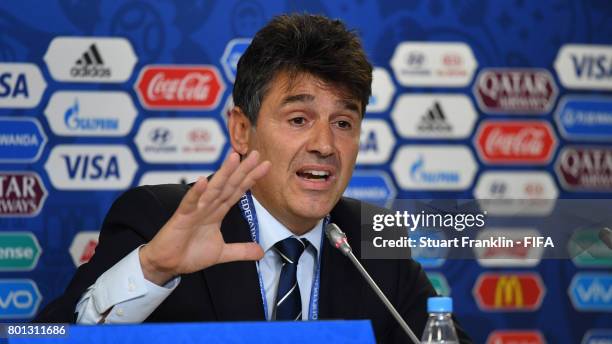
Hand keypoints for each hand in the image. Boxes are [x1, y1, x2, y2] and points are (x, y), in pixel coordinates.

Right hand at [139, 150, 270, 284]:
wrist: (167, 265)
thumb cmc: (190, 254)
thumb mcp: (221, 253)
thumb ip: (241, 251)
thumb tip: (261, 252)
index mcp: (217, 212)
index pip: (237, 192)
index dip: (251, 179)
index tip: (266, 166)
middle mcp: (208, 207)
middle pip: (228, 185)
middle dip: (243, 170)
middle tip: (256, 154)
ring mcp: (194, 210)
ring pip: (212, 189)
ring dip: (223, 174)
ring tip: (234, 158)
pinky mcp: (181, 218)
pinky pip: (189, 204)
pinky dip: (196, 193)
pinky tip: (202, 182)